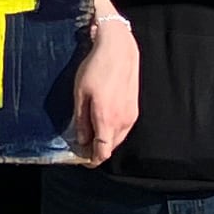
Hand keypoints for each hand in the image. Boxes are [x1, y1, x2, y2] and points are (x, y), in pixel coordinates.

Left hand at [72, 11, 140, 164]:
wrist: (119, 52)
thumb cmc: (96, 70)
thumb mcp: (80, 94)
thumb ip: (81, 119)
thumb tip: (82, 139)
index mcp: (106, 119)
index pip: (103, 151)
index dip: (93, 160)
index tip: (83, 162)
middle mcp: (122, 121)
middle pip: (111, 147)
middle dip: (98, 152)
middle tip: (83, 149)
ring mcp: (131, 115)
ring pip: (118, 139)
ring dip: (106, 143)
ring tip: (90, 138)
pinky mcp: (134, 109)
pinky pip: (123, 129)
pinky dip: (113, 133)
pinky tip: (102, 127)